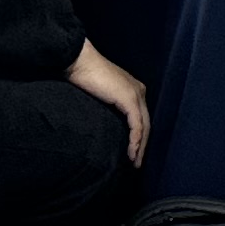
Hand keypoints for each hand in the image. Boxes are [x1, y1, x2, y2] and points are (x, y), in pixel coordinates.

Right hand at [66, 37, 149, 167]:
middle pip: (146, 124)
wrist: (79, 62)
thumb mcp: (99, 95)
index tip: (133, 153)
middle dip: (142, 146)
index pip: (141, 118)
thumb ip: (108, 106)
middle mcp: (138, 91)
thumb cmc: (83, 77)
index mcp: (134, 89)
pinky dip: (135, 140)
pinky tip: (132, 152)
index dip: (139, 137)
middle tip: (136, 163)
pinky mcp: (129, 98)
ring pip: (144, 126)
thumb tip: (106, 124)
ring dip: (139, 147)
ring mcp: (135, 94)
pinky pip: (136, 124)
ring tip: (134, 162)